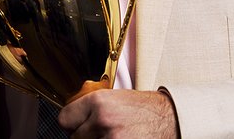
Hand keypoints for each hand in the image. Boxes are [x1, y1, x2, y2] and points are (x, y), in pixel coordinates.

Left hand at [59, 89, 179, 138]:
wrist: (169, 119)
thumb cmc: (142, 109)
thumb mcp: (113, 99)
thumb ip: (89, 108)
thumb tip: (68, 121)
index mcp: (98, 101)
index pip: (64, 119)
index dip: (72, 124)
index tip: (78, 126)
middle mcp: (103, 119)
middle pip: (75, 138)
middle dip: (86, 137)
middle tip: (101, 132)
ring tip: (113, 136)